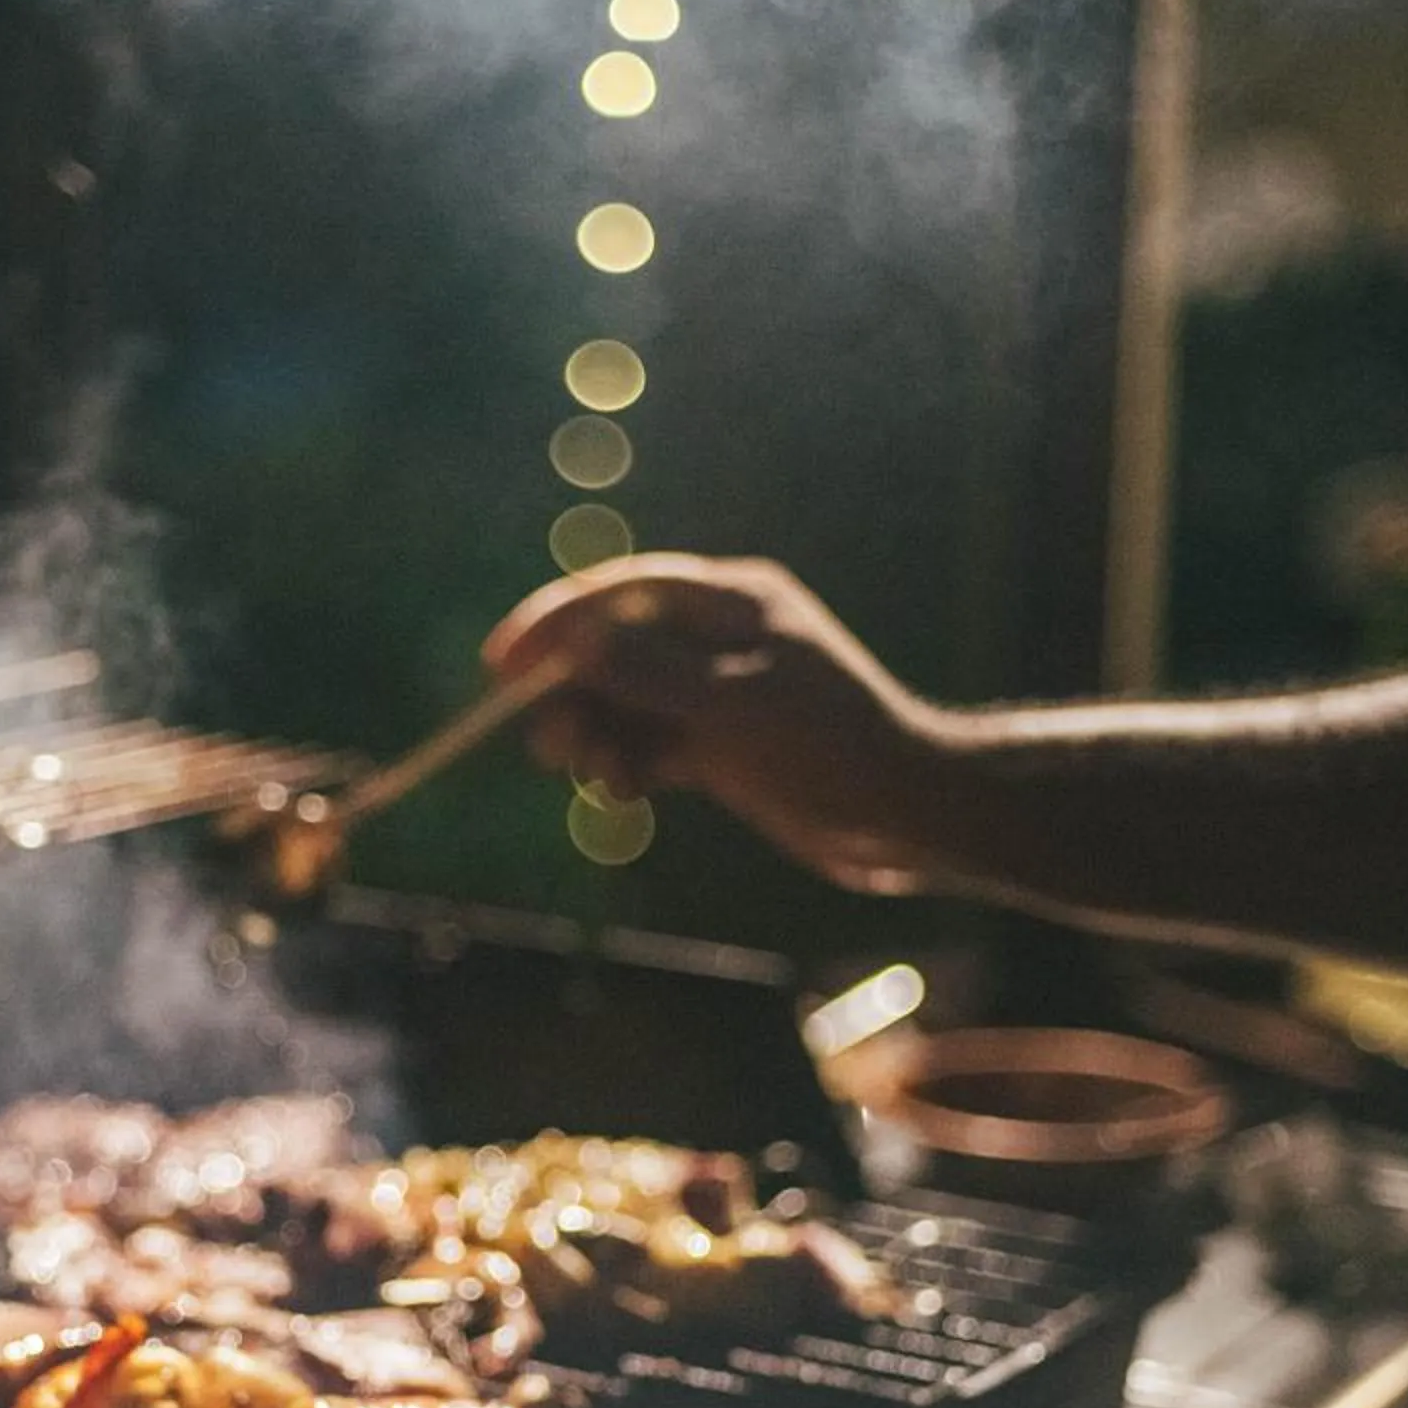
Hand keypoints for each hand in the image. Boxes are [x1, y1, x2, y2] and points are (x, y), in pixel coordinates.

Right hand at [482, 553, 939, 889]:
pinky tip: (621, 791)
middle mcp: (717, 641)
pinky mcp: (722, 748)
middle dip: (573, 694)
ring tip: (593, 776)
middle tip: (548, 745)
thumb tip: (574, 641)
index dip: (555, 622)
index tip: (500, 662)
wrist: (908, 813)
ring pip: (627, 706)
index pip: (621, 593)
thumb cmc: (835, 746)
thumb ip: (652, 673)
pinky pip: (651, 746)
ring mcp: (718, 695)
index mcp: (729, 602)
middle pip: (614, 651)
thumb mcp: (736, 706)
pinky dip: (627, 766)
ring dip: (598, 737)